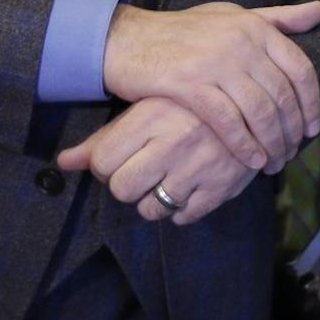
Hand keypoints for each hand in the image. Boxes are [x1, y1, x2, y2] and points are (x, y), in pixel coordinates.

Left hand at [58, 97, 257, 226]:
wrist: (257, 102)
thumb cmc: (191, 105)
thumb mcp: (147, 109)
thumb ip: (104, 138)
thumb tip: (62, 163)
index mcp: (151, 116)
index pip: (102, 161)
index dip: (106, 165)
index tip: (122, 157)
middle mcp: (173, 142)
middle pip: (122, 188)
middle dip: (128, 185)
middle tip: (144, 172)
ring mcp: (199, 167)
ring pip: (152, 209)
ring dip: (154, 201)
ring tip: (168, 180)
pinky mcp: (222, 187)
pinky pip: (183, 217)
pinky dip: (182, 209)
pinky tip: (190, 187)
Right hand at [101, 0, 319, 173]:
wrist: (129, 39)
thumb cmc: (184, 30)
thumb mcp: (233, 15)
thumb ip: (278, 17)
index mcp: (256, 26)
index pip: (300, 69)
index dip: (311, 104)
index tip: (313, 129)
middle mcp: (242, 43)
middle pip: (282, 96)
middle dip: (292, 131)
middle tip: (291, 154)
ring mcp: (216, 63)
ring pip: (259, 112)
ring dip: (271, 143)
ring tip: (274, 163)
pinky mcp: (189, 84)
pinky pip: (228, 121)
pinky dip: (244, 145)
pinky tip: (251, 161)